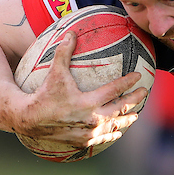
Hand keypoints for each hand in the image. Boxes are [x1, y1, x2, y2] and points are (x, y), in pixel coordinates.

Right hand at [14, 31, 148, 147]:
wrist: (29, 120)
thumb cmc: (43, 95)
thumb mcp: (54, 73)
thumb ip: (63, 53)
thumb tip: (71, 32)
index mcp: (89, 102)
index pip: (115, 90)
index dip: (128, 82)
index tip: (138, 76)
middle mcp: (92, 119)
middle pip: (121, 108)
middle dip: (135, 100)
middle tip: (144, 92)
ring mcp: (89, 133)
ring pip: (115, 126)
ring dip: (127, 119)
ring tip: (135, 115)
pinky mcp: (84, 142)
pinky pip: (103, 138)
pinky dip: (112, 133)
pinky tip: (117, 132)